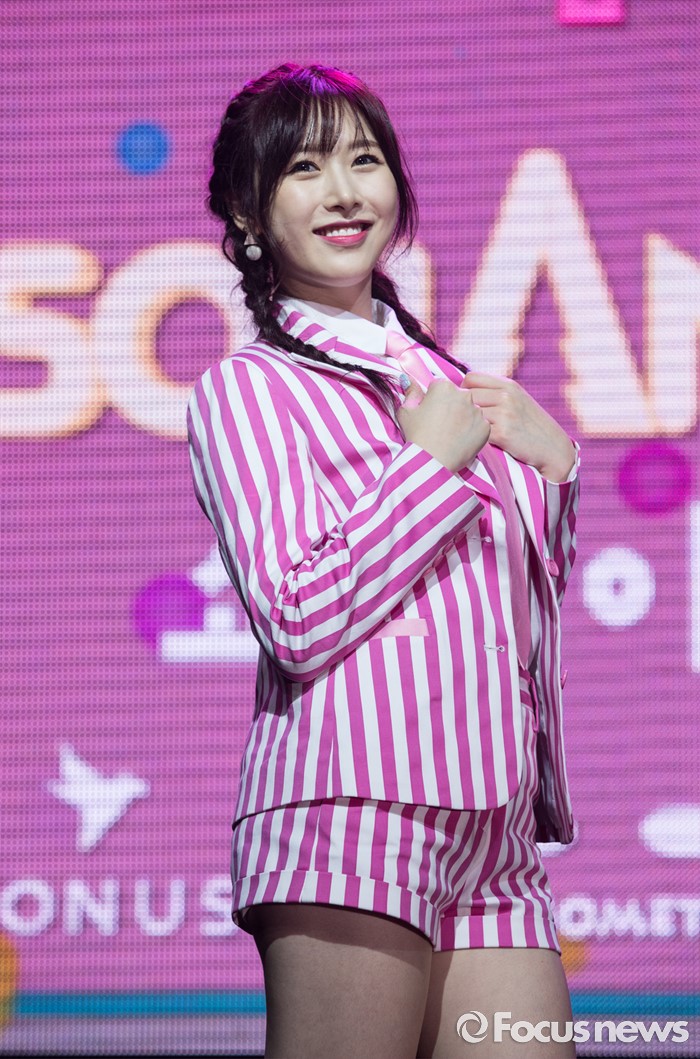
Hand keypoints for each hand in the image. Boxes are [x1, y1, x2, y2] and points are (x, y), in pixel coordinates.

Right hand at [396, 378, 490, 473]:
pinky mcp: (485, 427)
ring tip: (451, 434)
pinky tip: (461, 440)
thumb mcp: (406, 412)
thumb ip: (410, 393)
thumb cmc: (417, 436)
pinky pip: (479, 425)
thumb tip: (408, 379)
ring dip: (463, 418)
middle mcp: (464, 395)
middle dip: (451, 406)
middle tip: (441, 425)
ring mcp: (477, 411)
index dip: (434, 400)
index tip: (430, 413)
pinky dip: (472, 431)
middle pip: (458, 396)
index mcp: (444, 387)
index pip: (440, 387)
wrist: (432, 461)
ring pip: (470, 410)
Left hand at [460, 372, 575, 481]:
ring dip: (468, 424)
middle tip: (465, 421)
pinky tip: (478, 442)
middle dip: (463, 408)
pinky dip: (475, 437)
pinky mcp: (502, 433)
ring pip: (470, 413)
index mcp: (509, 385)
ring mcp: (505, 414)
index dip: (464, 390)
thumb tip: (464, 390)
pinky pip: (477, 431)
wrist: (553, 448)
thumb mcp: (517, 400)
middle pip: (467, 395)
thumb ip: (496, 392)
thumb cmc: (531, 426)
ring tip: (471, 432)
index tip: (467, 404)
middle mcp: (506, 396)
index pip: (471, 378)